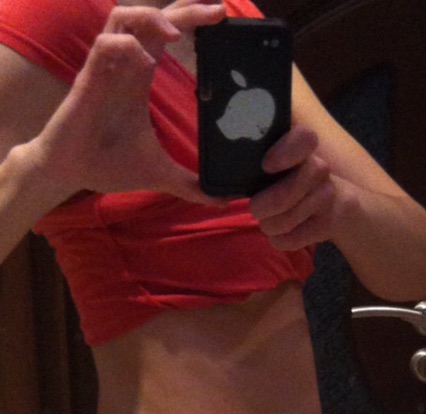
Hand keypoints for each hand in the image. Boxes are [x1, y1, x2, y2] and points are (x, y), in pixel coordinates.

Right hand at [28, 0, 225, 202]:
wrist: (69, 172)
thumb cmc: (108, 164)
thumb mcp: (159, 173)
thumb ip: (190, 184)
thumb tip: (220, 200)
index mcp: (141, 77)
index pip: (167, 34)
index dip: (192, 20)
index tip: (221, 19)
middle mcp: (125, 65)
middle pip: (153, 17)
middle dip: (186, 9)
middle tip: (218, 12)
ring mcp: (106, 69)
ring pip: (125, 16)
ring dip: (153, 18)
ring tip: (176, 35)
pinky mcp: (88, 80)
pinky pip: (106, 46)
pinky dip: (128, 47)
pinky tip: (146, 63)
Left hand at [249, 125, 340, 249]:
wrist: (337, 207)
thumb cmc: (291, 182)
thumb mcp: (274, 170)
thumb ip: (245, 173)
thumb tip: (211, 194)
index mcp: (302, 148)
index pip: (304, 139)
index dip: (285, 152)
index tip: (266, 166)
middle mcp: (319, 168)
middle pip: (288, 193)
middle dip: (264, 206)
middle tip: (255, 209)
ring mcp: (328, 195)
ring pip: (286, 220)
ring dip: (270, 226)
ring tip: (270, 220)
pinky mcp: (330, 223)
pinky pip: (293, 239)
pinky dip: (280, 240)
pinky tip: (283, 232)